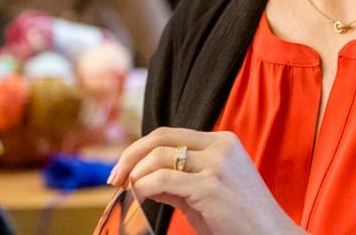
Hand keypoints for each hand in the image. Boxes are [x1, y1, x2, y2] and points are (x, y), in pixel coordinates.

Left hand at [108, 127, 303, 234]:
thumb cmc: (240, 222)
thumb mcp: (206, 194)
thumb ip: (177, 182)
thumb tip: (140, 179)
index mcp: (222, 142)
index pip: (170, 134)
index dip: (140, 149)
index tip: (124, 169)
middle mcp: (220, 147)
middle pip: (160, 139)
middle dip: (130, 156)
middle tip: (115, 178)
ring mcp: (216, 165)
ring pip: (159, 157)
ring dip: (135, 175)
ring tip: (127, 191)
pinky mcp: (210, 187)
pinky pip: (163, 180)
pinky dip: (143, 187)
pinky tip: (137, 197)